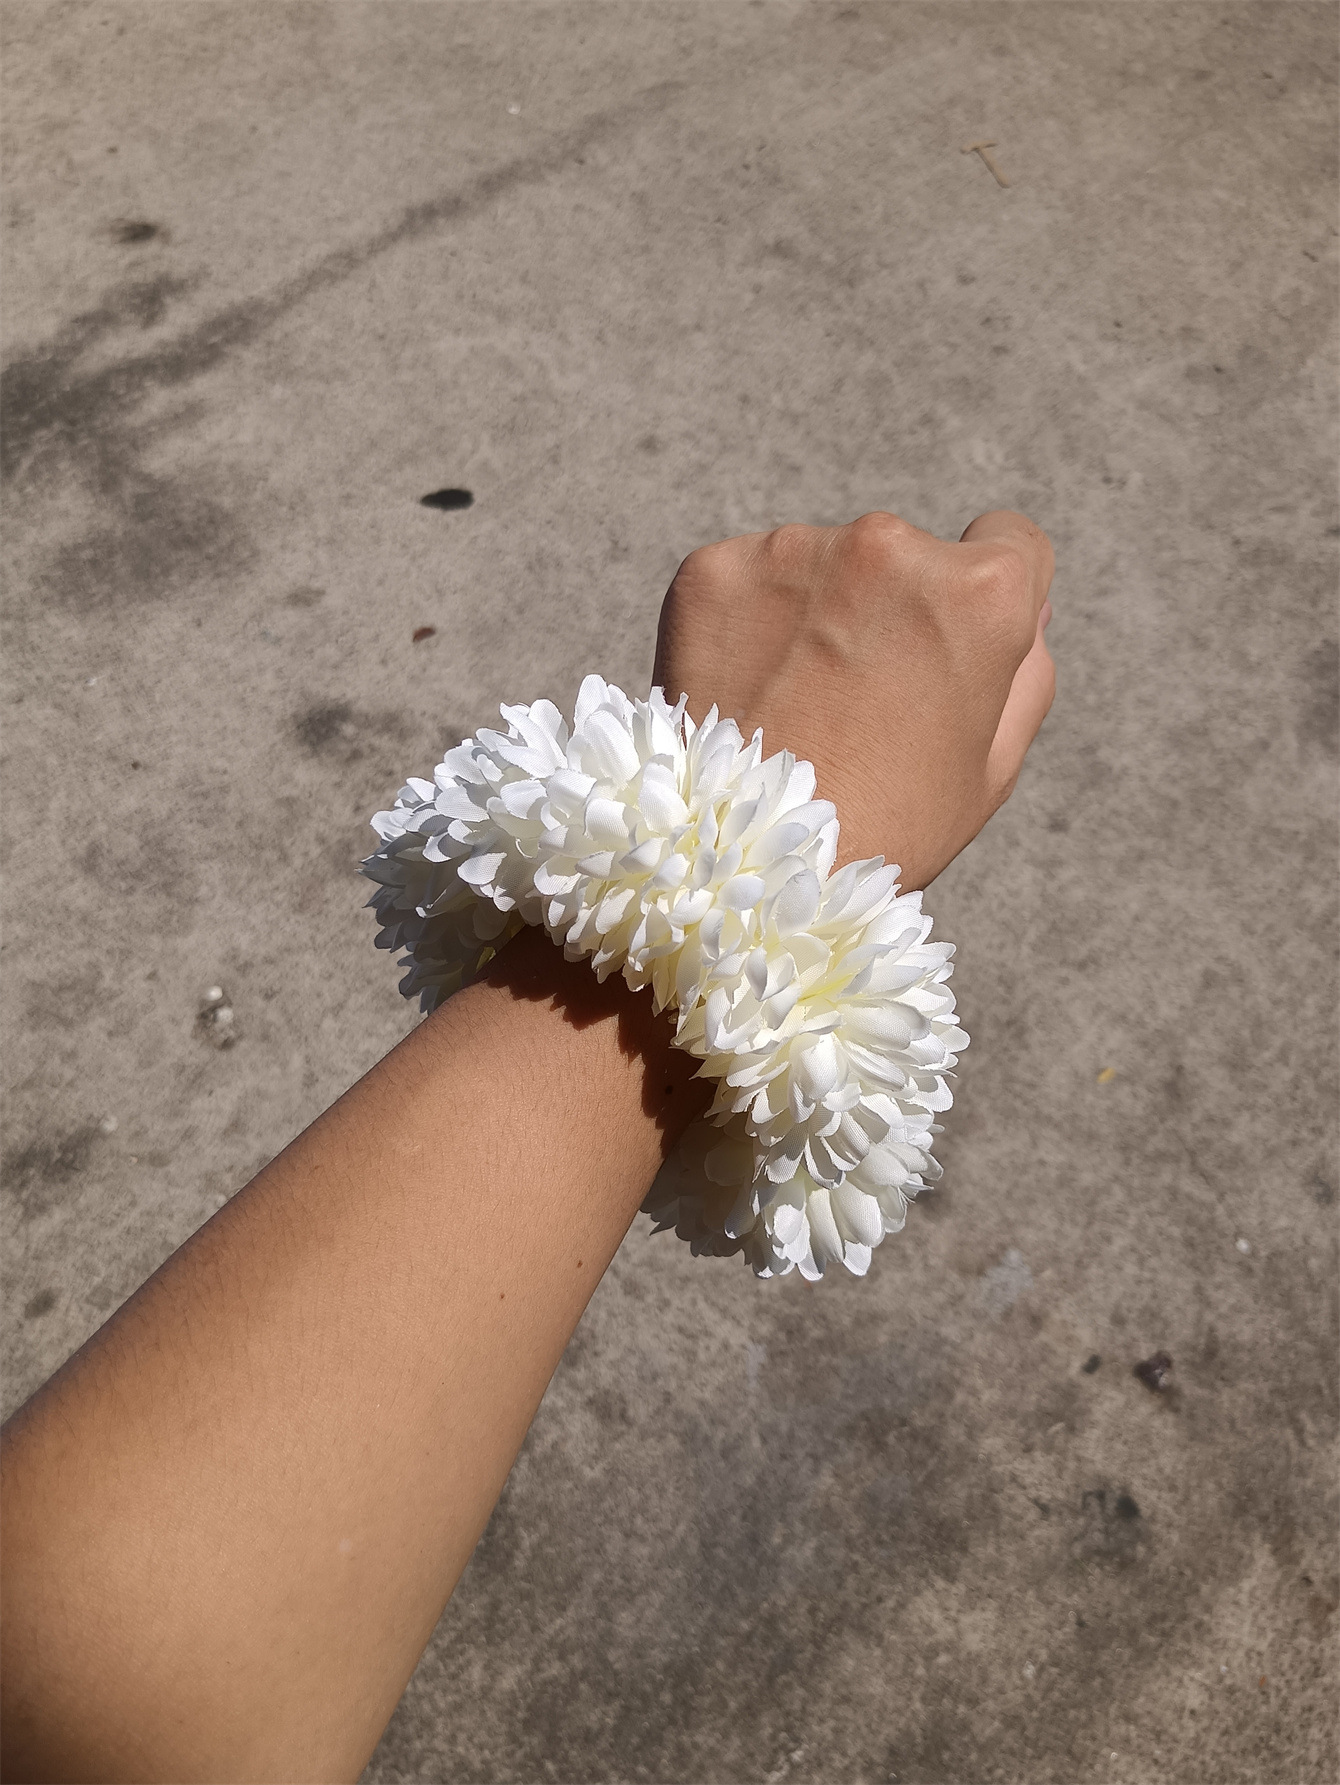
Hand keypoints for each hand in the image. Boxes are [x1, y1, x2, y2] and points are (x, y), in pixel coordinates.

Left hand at [653, 509, 1054, 888]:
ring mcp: (793, 552)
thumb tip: (1030, 600)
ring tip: (798, 707)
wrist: (749, 865)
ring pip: (820, 565)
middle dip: (891, 612)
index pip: (1008, 542)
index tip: (946, 648)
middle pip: (906, 557)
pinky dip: (745, 625)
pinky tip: (749, 694)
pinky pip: (745, 581)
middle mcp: (890, 546)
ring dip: (814, 616)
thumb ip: (1028, 669)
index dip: (983, 603)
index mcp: (981, 591)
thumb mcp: (993, 764)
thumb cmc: (887, 828)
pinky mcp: (715, 572)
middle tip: (859, 705)